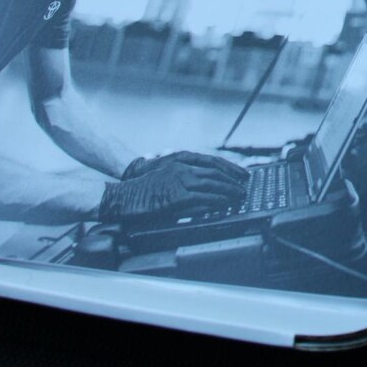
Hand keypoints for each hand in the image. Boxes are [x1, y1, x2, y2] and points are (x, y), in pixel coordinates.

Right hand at [99, 156, 247, 225]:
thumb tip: (203, 189)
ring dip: (228, 192)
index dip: (229, 168)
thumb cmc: (141, 191)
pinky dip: (216, 201)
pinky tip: (224, 204)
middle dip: (232, 181)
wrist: (121, 196)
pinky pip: (202, 199)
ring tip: (240, 197)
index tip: (242, 175)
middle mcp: (181, 168)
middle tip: (245, 188)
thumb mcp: (165, 178)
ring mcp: (178, 182)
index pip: (212, 162)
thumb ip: (183, 181)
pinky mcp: (175, 197)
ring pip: (211, 185)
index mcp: (179, 162)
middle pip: (215, 173)